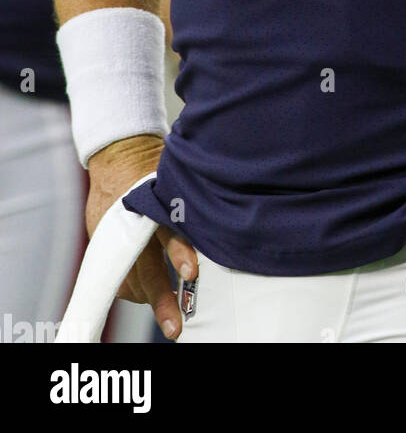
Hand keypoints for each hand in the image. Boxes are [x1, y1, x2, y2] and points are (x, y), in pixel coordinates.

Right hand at [86, 134, 196, 340]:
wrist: (119, 153)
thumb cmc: (155, 166)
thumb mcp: (175, 176)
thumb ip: (193, 200)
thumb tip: (227, 222)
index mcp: (152, 201)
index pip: (166, 228)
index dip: (179, 251)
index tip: (191, 271)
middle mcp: (131, 222)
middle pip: (145, 266)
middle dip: (162, 298)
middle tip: (176, 325)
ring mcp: (114, 235)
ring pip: (130, 278)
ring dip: (148, 297)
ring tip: (168, 316)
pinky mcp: (104, 244)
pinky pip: (118, 278)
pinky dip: (133, 289)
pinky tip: (145, 294)